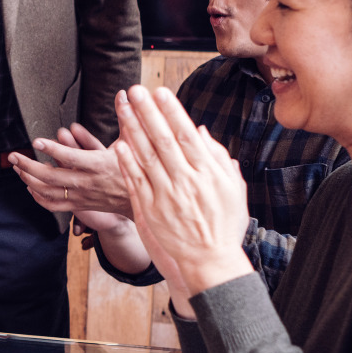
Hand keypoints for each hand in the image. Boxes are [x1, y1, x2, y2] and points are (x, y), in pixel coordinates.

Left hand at [9, 123, 132, 217]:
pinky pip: (54, 205)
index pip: (71, 157)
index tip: (36, 140)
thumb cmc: (136, 168)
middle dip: (28, 166)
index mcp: (99, 165)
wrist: (140, 202)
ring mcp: (81, 196)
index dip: (53, 149)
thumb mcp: (133, 141)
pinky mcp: (79, 205)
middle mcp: (87, 182)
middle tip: (13, 155)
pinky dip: (38, 197)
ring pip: (48, 191)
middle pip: (51, 177)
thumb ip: (126, 117)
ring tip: (16, 167)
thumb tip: (124, 94)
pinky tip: (30, 186)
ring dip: (29, 179)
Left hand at [113, 85, 252, 298]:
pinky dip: (127, 162)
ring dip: (132, 130)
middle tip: (136, 91)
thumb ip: (218, 158)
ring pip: (145, 156)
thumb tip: (201, 131)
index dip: (171, 112)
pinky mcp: (149, 210)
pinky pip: (135, 181)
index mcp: (206, 173)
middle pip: (162, 140)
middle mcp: (185, 181)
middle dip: (148, 113)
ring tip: (123, 109)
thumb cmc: (223, 225)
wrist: (208, 262)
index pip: (186, 135)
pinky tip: (118, 143)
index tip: (160, 92)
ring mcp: (164, 196)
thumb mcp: (233, 190)